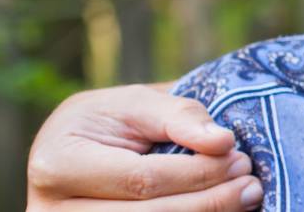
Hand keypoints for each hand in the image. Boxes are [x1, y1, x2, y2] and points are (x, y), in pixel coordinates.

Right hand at [27, 83, 263, 210]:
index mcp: (58, 165)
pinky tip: (220, 211)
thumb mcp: (136, 103)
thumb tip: (222, 141)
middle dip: (210, 202)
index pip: (142, 180)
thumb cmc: (108, 121)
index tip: (241, 159)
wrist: (75, 148)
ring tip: (245, 198)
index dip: (197, 174)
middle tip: (252, 184)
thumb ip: (179, 116)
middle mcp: (52, 211)